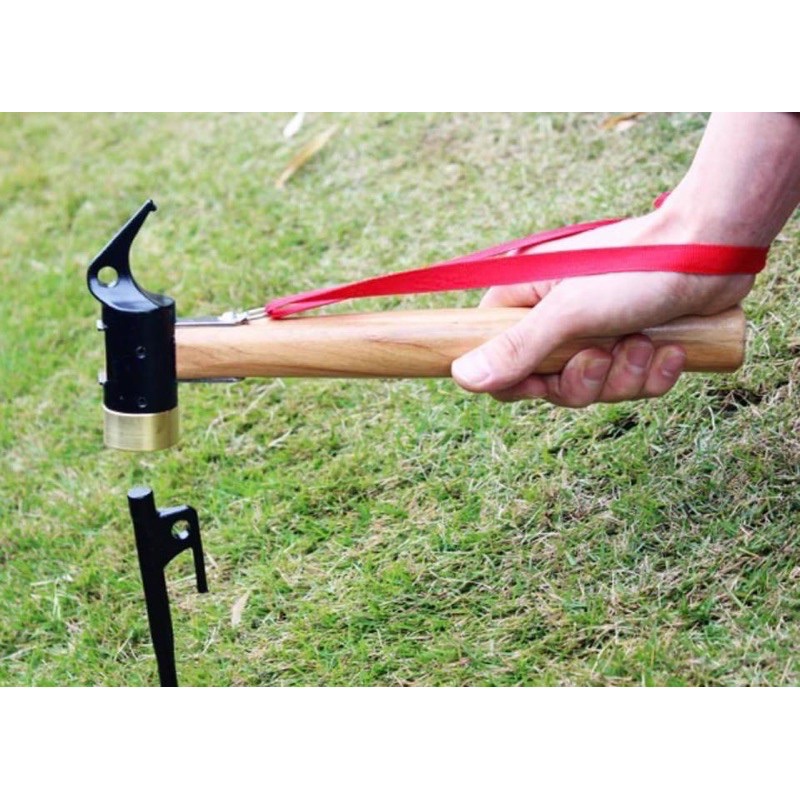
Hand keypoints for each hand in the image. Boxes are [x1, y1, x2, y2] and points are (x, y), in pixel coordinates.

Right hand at [451, 212, 755, 406]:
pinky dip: (654, 374)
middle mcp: (557, 320)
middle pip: (548, 384)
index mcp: (527, 302)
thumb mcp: (568, 311)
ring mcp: (598, 333)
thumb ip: (516, 349)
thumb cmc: (635, 268)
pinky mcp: (635, 344)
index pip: (496, 359)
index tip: (542, 381)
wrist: (714, 249)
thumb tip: (461, 378)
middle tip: (605, 352)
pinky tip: (671, 348)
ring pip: (594, 388)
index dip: (517, 380)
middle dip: (585, 378)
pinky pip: (633, 385)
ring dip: (625, 374)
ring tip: (645, 340)